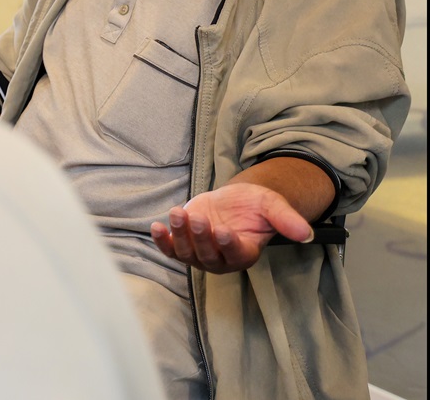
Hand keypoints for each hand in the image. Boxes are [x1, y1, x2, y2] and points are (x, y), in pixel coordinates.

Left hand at [150, 183, 314, 273]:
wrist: (233, 201)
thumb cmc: (254, 206)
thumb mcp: (272, 206)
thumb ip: (287, 220)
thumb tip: (306, 234)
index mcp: (245, 253)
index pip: (235, 255)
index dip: (228, 245)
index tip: (223, 230)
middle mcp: (222, 260)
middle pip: (208, 256)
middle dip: (201, 238)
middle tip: (198, 218)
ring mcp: (200, 254)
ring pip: (187, 253)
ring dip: (180, 235)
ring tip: (177, 212)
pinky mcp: (183, 245)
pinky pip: (170, 249)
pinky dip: (161, 241)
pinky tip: (155, 226)